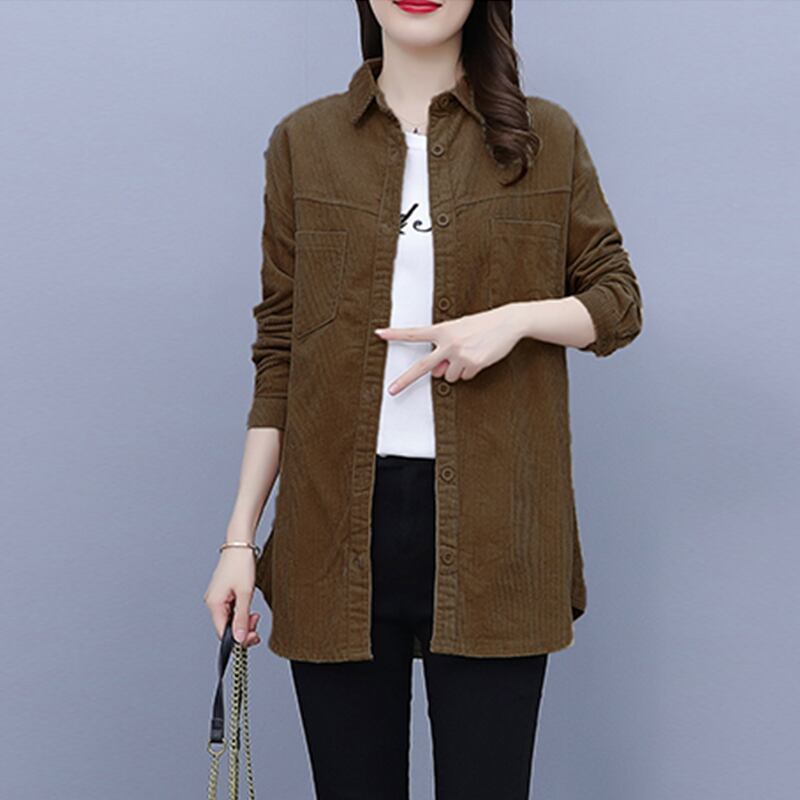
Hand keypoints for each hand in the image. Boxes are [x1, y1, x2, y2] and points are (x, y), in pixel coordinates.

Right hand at [204, 548, 261, 646]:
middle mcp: (212, 602)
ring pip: (229, 619)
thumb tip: (239, 639)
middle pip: (226, 627)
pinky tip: (248, 607)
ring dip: (243, 620)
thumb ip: (242, 618)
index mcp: (214, 604)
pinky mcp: (223, 593)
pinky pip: (230, 610)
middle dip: (242, 629)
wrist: (240, 544)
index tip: (253, 637)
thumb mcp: (245, 594)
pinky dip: (240, 612)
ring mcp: (217, 597)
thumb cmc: (241, 564)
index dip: (238, 639)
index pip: (223, 632)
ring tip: (255, 615)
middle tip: (256, 625)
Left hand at [375, 303, 524, 393]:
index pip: (415, 333)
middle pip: (422, 366)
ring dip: (456, 370)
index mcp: (442, 330)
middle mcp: (448, 343)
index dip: (396, 334)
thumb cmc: (482, 325)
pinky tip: (479, 357)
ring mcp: (460, 355)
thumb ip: (444, 350)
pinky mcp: (473, 364)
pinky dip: (470, 371)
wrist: (507, 322)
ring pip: (448, 376)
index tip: (380, 333)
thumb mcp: (459, 332)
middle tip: (392, 390)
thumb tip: (437, 374)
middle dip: (405, 380)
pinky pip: (464, 377)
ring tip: (470, 353)